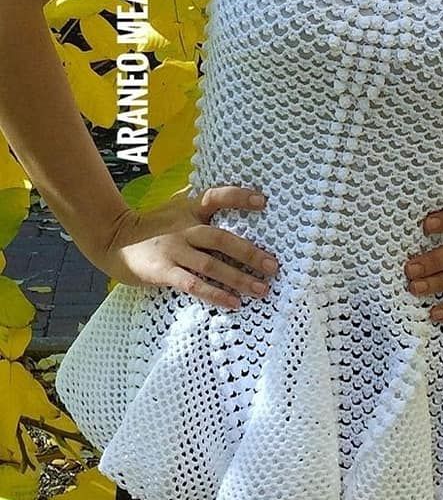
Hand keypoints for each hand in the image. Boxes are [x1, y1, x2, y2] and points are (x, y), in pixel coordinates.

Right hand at [97, 185, 279, 310]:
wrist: (113, 239)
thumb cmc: (151, 225)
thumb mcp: (175, 208)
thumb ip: (199, 205)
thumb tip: (229, 199)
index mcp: (189, 209)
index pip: (217, 197)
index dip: (239, 197)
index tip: (263, 201)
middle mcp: (184, 228)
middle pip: (221, 238)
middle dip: (249, 253)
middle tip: (272, 266)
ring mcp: (174, 250)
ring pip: (211, 265)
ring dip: (239, 278)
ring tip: (261, 289)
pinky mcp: (163, 271)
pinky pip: (193, 284)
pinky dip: (215, 294)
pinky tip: (233, 302)